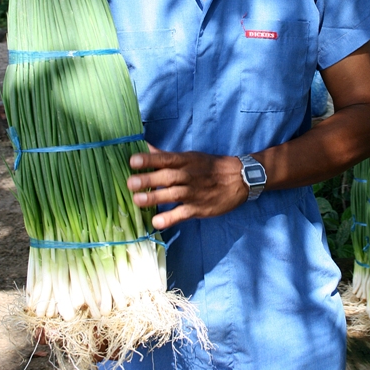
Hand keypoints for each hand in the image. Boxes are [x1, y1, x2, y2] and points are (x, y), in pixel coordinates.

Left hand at [127, 146, 247, 228]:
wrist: (238, 179)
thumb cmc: (208, 167)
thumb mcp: (189, 157)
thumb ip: (164, 156)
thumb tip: (143, 147)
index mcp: (185, 161)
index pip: (165, 159)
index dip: (149, 159)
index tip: (133, 161)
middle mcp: (188, 175)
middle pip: (167, 177)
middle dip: (148, 180)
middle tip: (131, 183)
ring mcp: (194, 193)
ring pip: (172, 195)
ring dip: (155, 198)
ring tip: (137, 200)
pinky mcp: (199, 209)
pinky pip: (183, 214)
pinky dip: (170, 218)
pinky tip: (157, 222)